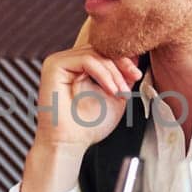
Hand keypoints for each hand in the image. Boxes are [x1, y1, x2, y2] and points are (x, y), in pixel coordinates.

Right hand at [20, 46, 139, 191]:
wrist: (70, 143)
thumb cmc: (90, 124)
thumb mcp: (115, 94)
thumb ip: (123, 75)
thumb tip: (137, 56)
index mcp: (79, 66)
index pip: (104, 51)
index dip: (124, 59)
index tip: (137, 75)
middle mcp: (68, 61)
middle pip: (100, 48)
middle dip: (122, 63)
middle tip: (134, 79)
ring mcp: (59, 61)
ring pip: (95, 53)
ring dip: (114, 72)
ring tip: (122, 92)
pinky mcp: (54, 65)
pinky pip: (86, 60)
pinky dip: (103, 74)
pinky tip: (111, 90)